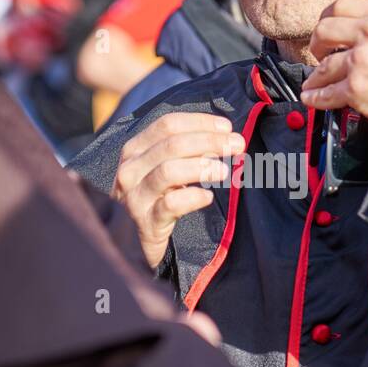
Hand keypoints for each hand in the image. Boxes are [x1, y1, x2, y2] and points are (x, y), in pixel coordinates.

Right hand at [113, 112, 245, 268]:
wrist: (132, 243)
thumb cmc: (153, 199)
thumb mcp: (160, 169)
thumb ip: (184, 152)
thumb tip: (223, 136)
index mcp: (135, 150)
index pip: (168, 124)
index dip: (200, 122)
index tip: (227, 127)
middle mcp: (131, 170)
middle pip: (172, 144)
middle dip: (209, 140)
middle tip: (236, 144)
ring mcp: (135, 197)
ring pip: (168, 171)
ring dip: (202, 167)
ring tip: (224, 171)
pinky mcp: (145, 223)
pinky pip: (170, 205)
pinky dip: (192, 198)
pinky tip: (208, 197)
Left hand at [300, 0, 367, 140]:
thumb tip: (353, 30)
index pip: (341, 6)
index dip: (326, 19)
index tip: (325, 33)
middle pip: (323, 30)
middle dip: (316, 45)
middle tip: (318, 55)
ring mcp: (362, 60)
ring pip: (323, 66)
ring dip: (315, 78)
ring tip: (314, 84)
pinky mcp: (356, 88)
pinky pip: (324, 93)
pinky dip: (315, 98)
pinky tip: (313, 98)